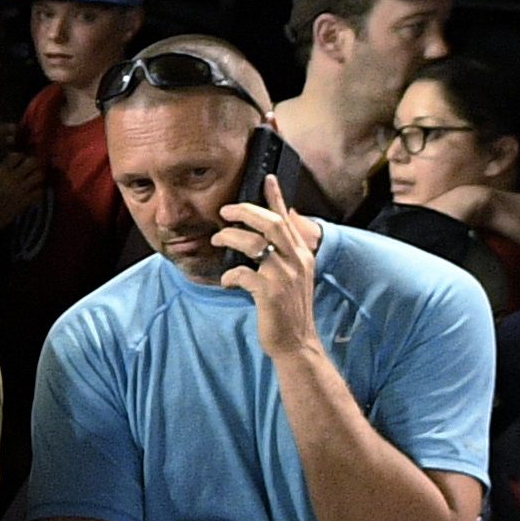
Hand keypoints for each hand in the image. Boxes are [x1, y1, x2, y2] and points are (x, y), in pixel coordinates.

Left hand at [209, 172, 326, 351]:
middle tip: (225, 210)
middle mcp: (297, 261)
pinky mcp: (270, 293)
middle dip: (245, 211)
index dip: (277, 197)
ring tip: (217, 239)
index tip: (267, 178)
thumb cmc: (287, 309)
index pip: (288, 219)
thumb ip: (283, 254)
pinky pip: (243, 273)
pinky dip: (229, 274)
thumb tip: (266, 234)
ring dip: (230, 237)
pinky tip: (226, 281)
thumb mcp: (293, 276)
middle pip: (271, 223)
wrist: (296, 342)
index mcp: (302, 254)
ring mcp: (285, 276)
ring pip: (253, 243)